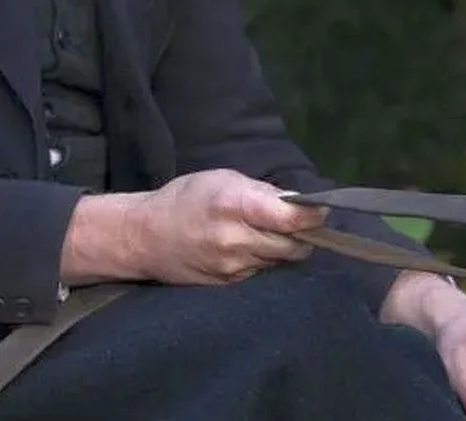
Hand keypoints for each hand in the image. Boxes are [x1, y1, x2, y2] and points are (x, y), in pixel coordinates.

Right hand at [128, 169, 325, 284]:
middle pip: (296, 246)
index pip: (292, 219)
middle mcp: (237, 240)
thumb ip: (260, 192)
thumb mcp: (220, 180)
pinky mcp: (231, 285)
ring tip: (263, 235)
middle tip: (293, 224)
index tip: (320, 210)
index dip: (313, 215)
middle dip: (301, 235)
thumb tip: (298, 204)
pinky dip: (263, 261)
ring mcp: (234, 267)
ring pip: (281, 262)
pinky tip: (246, 250)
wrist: (144, 237)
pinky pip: (263, 273)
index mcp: (234, 205)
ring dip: (282, 249)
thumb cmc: (184, 200)